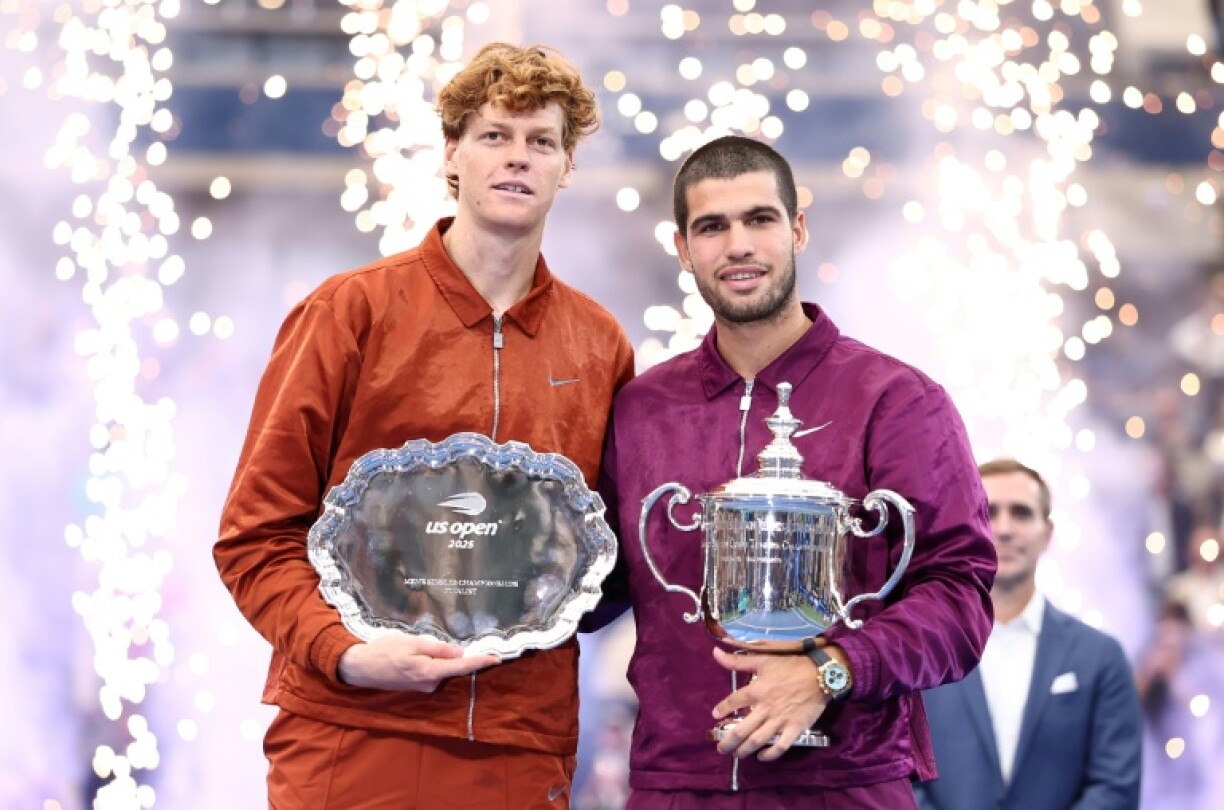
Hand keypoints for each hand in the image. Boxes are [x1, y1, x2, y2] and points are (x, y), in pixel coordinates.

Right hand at [338, 633, 500, 691]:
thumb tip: (460, 653)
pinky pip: (433, 673)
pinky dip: (436, 664)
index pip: (462, 668)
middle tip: (472, 643)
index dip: (481, 662)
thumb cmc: (384, 650)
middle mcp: (430, 684)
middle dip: (464, 658)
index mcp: (430, 672)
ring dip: (446, 659)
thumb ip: (437, 648)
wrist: (359, 668)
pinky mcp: (416, 686)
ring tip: (437, 644)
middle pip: (454, 670)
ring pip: (443, 671)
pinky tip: (426, 653)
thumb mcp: (412, 643)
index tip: (497, 658)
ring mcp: (422, 687)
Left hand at [710, 646, 829, 761]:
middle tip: (721, 749)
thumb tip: (715, 651)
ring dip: (744, 751)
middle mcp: (765, 708)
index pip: (733, 701)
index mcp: (756, 690)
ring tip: (736, 755)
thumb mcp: (763, 659)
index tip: (715, 715)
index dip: (722, 709)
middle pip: (741, 730)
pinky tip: (762, 756)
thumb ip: (737, 660)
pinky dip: (770, 755)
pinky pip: (780, 747)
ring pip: (757, 741)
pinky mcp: (795, 729)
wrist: (820, 675)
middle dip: (727, 742)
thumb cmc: (790, 666)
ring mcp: (780, 721)